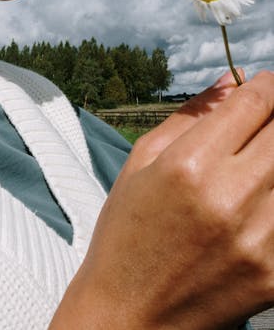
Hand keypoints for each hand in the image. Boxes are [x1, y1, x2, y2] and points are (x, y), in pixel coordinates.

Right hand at [50, 70, 273, 329]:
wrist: (129, 317)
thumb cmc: (127, 234)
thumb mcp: (142, 162)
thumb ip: (191, 115)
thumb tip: (230, 80)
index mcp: (188, 166)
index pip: (254, 104)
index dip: (266, 85)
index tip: (264, 84)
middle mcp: (228, 200)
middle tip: (265, 119)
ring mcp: (258, 241)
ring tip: (257, 161)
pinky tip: (258, 196)